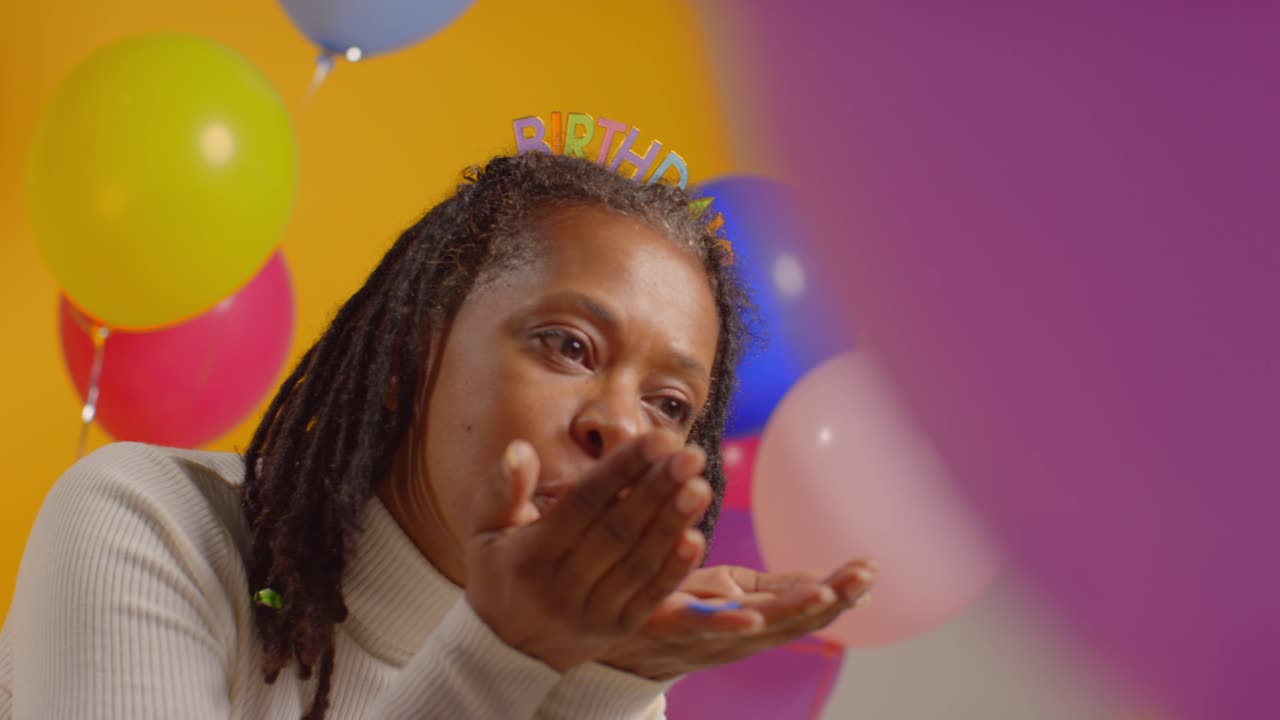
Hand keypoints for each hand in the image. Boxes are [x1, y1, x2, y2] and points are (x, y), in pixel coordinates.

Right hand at [464, 433, 712, 671]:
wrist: (506, 649)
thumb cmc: (499, 572)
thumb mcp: (484, 530)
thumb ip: (501, 488)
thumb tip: (522, 449)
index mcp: (530, 555)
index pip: (584, 503)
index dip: (622, 470)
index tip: (658, 438)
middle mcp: (561, 586)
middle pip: (618, 531)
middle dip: (657, 489)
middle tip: (691, 455)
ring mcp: (592, 612)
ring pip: (639, 563)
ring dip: (672, 524)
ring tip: (700, 486)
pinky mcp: (618, 630)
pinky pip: (651, 598)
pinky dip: (675, 569)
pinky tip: (697, 538)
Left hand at [598, 560, 875, 679]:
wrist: (604, 634)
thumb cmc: (673, 607)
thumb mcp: (728, 593)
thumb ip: (771, 590)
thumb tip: (824, 584)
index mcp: (753, 624)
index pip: (805, 610)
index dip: (841, 593)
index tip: (871, 569)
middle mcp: (735, 638)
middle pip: (792, 621)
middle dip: (832, 600)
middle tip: (863, 576)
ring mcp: (702, 637)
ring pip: (757, 628)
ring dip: (793, 612)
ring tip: (826, 594)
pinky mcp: (666, 627)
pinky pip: (699, 627)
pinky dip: (728, 624)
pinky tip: (754, 617)